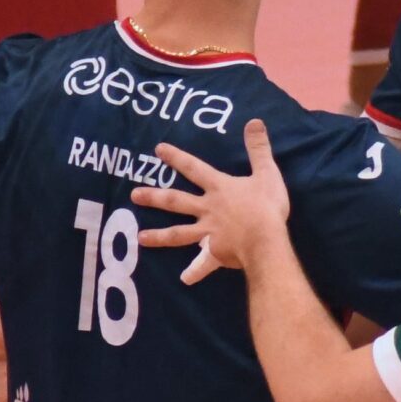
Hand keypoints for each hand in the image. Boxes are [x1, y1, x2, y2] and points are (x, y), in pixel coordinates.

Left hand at [133, 117, 292, 282]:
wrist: (265, 239)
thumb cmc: (266, 205)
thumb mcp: (266, 172)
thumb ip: (258, 148)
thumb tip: (254, 121)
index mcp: (219, 188)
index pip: (194, 169)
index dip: (176, 158)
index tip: (157, 150)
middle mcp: (208, 209)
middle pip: (176, 201)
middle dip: (155, 197)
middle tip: (134, 195)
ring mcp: (209, 232)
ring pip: (179, 233)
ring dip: (160, 236)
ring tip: (140, 238)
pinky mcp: (216, 252)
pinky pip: (203, 264)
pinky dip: (194, 272)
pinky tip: (184, 279)